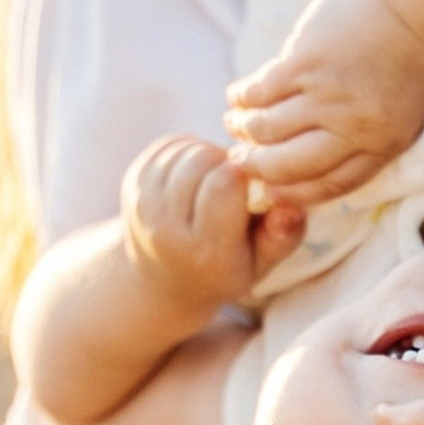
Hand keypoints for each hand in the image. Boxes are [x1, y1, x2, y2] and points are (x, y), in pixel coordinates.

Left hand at [120, 135, 304, 311]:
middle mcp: (164, 229)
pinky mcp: (132, 184)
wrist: (164, 280)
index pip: (224, 185)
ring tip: (217, 183)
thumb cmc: (225, 268)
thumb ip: (282, 235)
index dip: (245, 175)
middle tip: (236, 186)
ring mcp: (141, 205)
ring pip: (187, 148)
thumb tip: (291, 204)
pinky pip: (171, 144)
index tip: (254, 188)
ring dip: (210, 157)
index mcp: (204, 252)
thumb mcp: (262, 263)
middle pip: (203, 160)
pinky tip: (198, 177)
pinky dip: (191, 152)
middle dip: (227, 163)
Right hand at [224, 0, 423, 205]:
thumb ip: (361, 139)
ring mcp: (327, 94)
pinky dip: (242, 97)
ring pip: (266, 129)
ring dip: (243, 130)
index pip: (329, 185)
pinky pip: (260, 91)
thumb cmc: (407, 60)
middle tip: (240, 162)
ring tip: (235, 124)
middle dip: (256, 169)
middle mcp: (353, 126)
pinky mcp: (304, 62)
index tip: (270, 194)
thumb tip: (305, 161)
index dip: (293, 195)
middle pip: (288, 165)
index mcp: (381, 144)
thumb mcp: (401, 114)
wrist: (412, 3)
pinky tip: (237, 97)